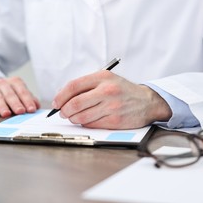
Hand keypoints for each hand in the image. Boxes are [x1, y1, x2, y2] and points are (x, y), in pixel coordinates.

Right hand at [0, 77, 39, 117]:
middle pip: (10, 94)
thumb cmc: (9, 91)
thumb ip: (29, 98)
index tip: (31, 109)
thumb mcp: (19, 91)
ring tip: (7, 114)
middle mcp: (3, 84)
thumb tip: (37, 106)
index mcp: (15, 82)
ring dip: (2, 106)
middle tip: (21, 111)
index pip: (22, 91)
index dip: (27, 100)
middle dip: (16, 103)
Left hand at [52, 71, 171, 128]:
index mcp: (102, 77)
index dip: (60, 96)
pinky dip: (85, 124)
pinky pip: (92, 124)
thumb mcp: (106, 79)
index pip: (73, 86)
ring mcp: (112, 106)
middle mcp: (107, 90)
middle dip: (64, 110)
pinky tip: (86, 120)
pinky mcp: (115, 121)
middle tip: (62, 112)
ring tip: (74, 116)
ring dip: (73, 118)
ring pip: (82, 116)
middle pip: (75, 103)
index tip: (56, 103)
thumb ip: (86, 85)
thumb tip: (62, 97)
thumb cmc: (121, 90)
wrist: (147, 102)